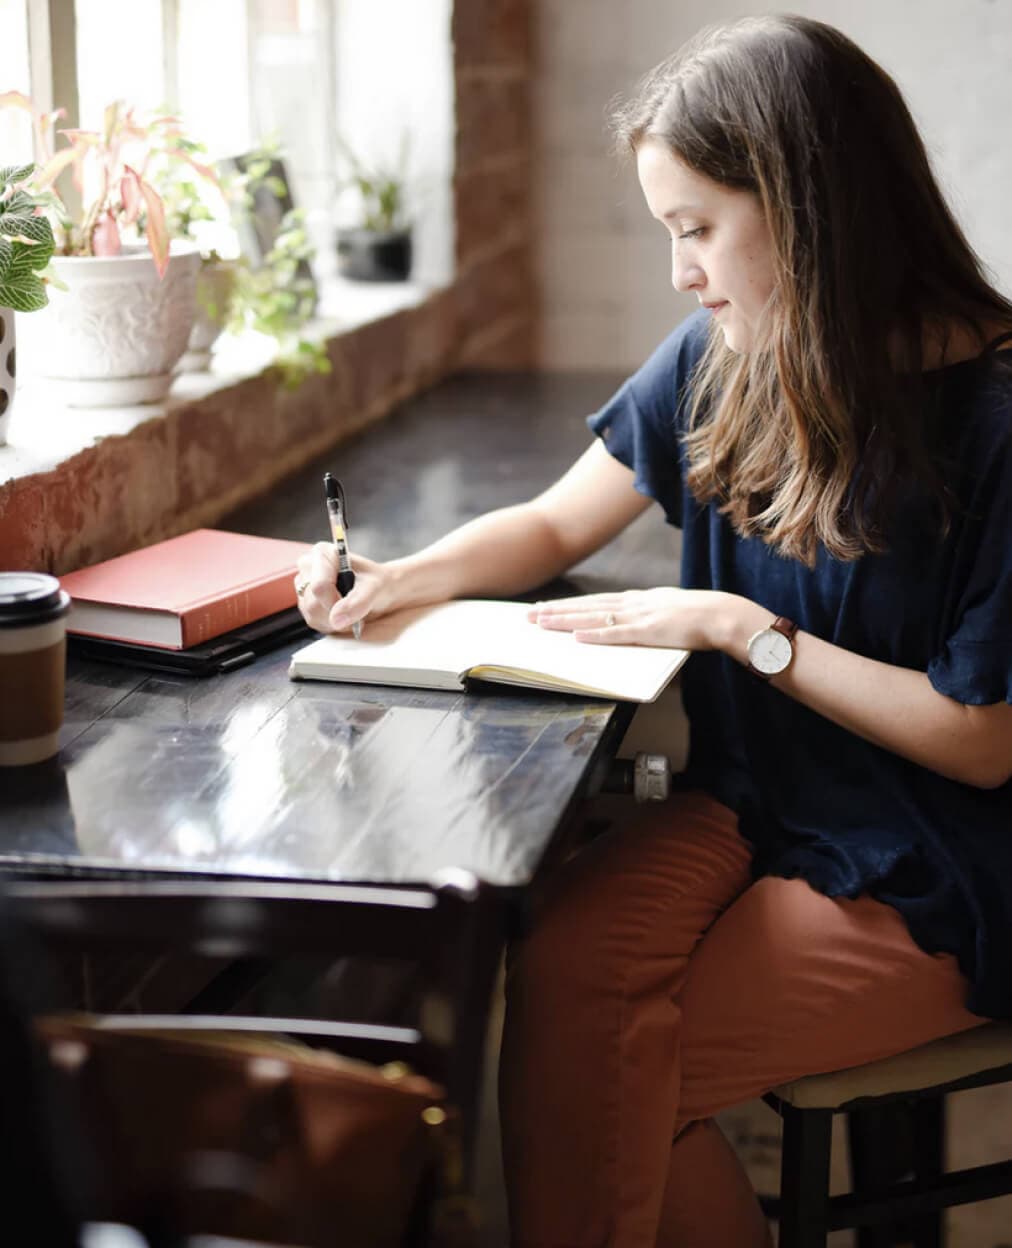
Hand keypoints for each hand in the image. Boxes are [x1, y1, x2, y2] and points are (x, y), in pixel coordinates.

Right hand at [294, 543, 391, 634]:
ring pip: (312, 615)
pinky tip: (343, 614)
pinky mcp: (305, 603)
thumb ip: (358, 602)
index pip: (319, 586)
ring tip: (352, 609)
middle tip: (357, 608)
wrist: (380, 590)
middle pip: (313, 603)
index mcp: (322, 553)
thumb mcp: (375, 587)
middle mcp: (308, 567)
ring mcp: (304, 586)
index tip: (355, 607)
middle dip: (337, 613)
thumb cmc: (377, 582)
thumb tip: (336, 620)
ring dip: (336, 620)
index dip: (336, 603)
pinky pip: (314, 621)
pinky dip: (332, 624)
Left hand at [529, 588, 740, 651]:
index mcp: (638, 599)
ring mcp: (639, 616)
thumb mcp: (668, 610)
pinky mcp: (648, 632)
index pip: (595, 601)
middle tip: (529, 615)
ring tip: (541, 622)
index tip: (546, 607)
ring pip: (594, 617)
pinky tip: (576, 636)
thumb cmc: (701, 617)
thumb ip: (648, 615)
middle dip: (556, 610)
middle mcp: (633, 604)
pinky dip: (595, 635)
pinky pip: (616, 634)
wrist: (723, 614)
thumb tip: (634, 623)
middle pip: (586, 606)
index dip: (569, 605)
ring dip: (566, 620)